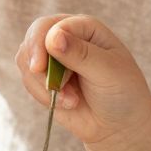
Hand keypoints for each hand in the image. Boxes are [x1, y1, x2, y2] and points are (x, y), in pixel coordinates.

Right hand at [14, 13, 150, 147]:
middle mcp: (66, 37)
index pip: (49, 26)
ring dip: (44, 86)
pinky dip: (43, 96)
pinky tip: (68, 103)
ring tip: (72, 100)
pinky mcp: (45, 79)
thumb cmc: (123, 92)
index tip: (39, 68)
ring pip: (27, 62)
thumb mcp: (107, 71)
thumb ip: (80, 54)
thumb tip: (53, 38)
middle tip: (52, 88)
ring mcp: (53, 58)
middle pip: (32, 40)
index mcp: (84, 27)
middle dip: (38, 67)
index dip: (40, 45)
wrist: (121, 124)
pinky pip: (29, 81)